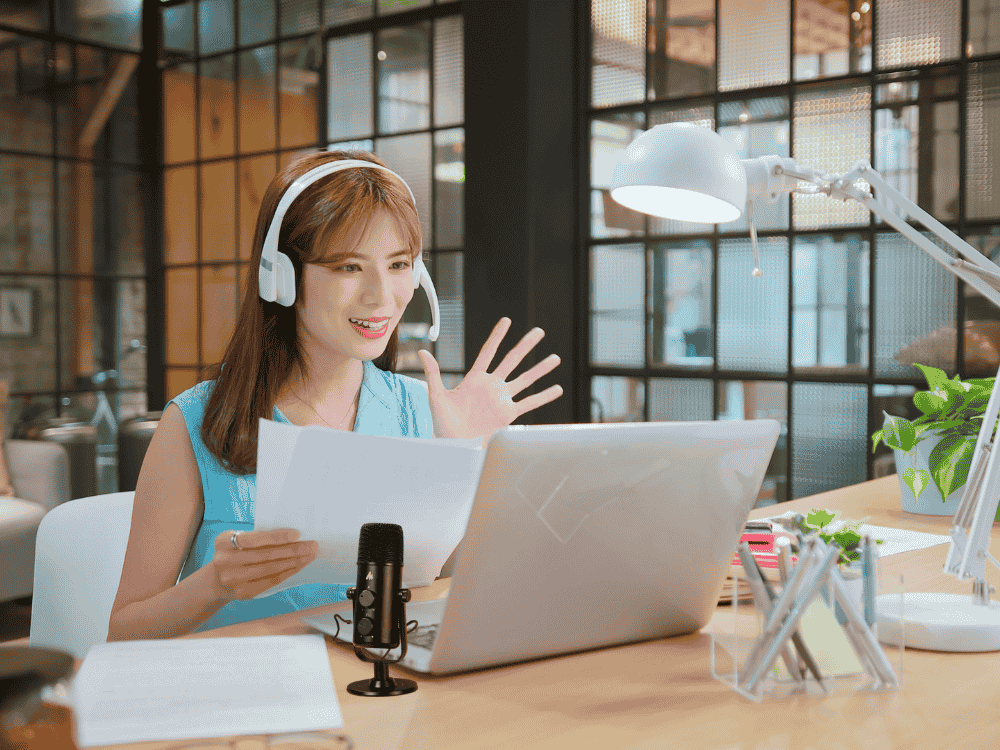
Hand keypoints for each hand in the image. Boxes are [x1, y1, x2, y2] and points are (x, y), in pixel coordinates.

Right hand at [210, 528, 317, 601]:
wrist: (216, 580)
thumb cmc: (234, 554)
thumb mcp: (237, 541)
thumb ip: (257, 538)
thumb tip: (292, 535)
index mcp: (224, 542)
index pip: (255, 538)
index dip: (277, 537)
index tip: (297, 534)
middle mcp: (225, 561)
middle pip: (265, 555)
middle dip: (293, 550)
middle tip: (311, 545)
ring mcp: (232, 579)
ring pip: (270, 570)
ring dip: (293, 562)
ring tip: (309, 556)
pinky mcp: (242, 593)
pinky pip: (270, 582)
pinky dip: (286, 573)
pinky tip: (298, 567)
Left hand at [418, 317, 562, 439]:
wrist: (453, 445)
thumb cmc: (442, 423)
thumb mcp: (436, 396)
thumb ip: (433, 373)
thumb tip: (422, 351)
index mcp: (474, 379)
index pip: (488, 352)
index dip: (497, 336)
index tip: (506, 321)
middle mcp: (491, 386)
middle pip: (512, 360)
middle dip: (525, 345)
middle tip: (539, 331)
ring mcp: (501, 399)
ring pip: (525, 380)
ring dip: (540, 369)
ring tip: (556, 358)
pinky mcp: (508, 415)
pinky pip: (529, 404)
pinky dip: (543, 396)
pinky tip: (557, 389)